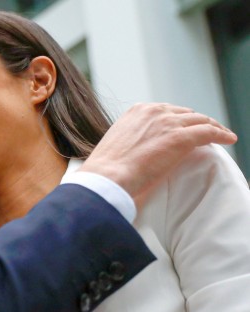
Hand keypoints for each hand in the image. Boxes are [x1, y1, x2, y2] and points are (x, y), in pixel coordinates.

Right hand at [80, 103, 236, 203]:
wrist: (107, 177)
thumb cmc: (108, 169)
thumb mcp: (119, 143)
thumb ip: (134, 139)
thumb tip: (143, 149)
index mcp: (137, 111)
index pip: (167, 111)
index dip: (180, 120)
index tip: (186, 128)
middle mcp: (154, 111)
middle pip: (186, 113)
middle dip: (198, 122)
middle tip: (207, 133)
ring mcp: (169, 123)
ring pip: (201, 120)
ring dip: (213, 127)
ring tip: (221, 135)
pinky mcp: (181, 138)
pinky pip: (209, 132)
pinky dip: (221, 135)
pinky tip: (228, 139)